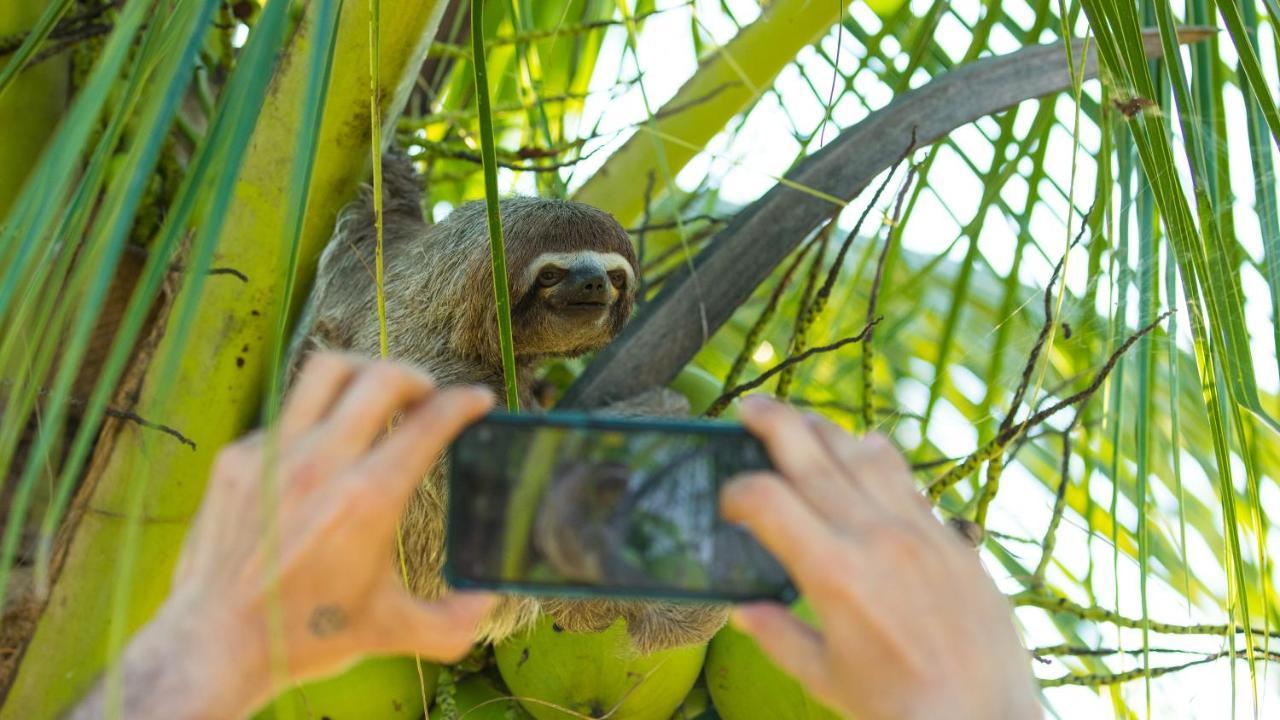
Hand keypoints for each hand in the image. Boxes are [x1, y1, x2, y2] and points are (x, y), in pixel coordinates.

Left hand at [70, 353, 495, 718]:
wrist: (216, 644)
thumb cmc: (305, 637)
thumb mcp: (391, 632)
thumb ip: (452, 621)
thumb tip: (487, 601)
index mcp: (368, 499)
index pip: (429, 423)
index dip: (464, 402)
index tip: (477, 399)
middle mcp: (322, 464)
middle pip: (382, 378)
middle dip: (417, 377)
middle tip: (427, 395)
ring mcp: (273, 454)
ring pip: (326, 372)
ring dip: (363, 372)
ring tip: (376, 391)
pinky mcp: (238, 458)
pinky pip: (286, 414)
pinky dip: (315, 417)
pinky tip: (321, 446)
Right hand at [721, 396, 1040, 719]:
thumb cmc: (900, 710)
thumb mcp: (825, 678)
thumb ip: (778, 636)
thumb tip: (742, 611)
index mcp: (834, 573)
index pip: (766, 500)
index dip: (736, 491)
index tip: (727, 501)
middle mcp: (876, 537)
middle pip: (812, 452)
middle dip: (771, 422)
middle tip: (748, 408)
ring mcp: (920, 530)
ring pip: (864, 451)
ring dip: (826, 430)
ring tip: (802, 423)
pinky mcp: (952, 537)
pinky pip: (909, 478)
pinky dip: (876, 456)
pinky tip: (863, 453)